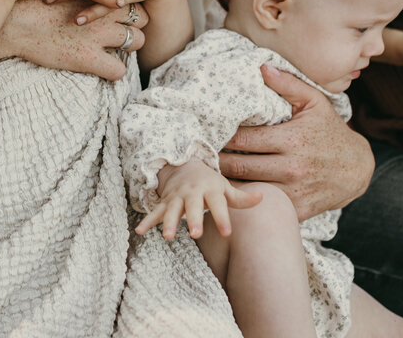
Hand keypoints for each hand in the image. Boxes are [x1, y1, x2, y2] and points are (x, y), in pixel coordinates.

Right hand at [0, 0, 149, 80]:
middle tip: (125, 27)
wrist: (8, 22)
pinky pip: (118, 71)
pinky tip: (106, 68)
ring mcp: (99, 35)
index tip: (124, 5)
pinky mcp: (88, 58)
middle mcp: (103, 11)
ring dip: (131, 45)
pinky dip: (115, 72)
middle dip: (137, 23)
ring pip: (138, 41)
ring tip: (121, 47)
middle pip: (142, 15)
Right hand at [135, 160, 261, 239]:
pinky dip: (147, 221)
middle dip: (193, 219)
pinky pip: (155, 212)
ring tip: (168, 236)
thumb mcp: (225, 188)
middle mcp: (192, 193)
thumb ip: (241, 198)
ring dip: (169, 222)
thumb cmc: (209, 183)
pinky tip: (139, 232)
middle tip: (196, 234)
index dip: (222, 218)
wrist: (184, 166)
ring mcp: (176, 197)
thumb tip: (263, 197)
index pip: (218, 204)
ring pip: (172, 210)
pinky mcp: (165, 202)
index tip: (227, 232)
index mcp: (210, 190)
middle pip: (193, 207)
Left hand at [218, 65, 372, 220]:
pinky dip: (244, 200)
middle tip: (197, 155)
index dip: (222, 137)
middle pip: (239, 166)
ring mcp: (293, 190)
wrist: (357, 169)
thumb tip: (261, 67)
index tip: (207, 133)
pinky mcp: (296, 209)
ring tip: (205, 174)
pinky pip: (262, 206)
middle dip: (215, 161)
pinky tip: (229, 194)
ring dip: (224, 183)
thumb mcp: (315, 103)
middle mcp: (291, 167)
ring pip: (246, 189)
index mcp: (291, 139)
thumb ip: (288, 84)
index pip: (244, 139)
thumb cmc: (330, 131)